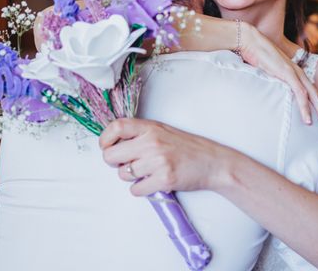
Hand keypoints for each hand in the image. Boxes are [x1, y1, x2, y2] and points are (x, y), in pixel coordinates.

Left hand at [99, 118, 232, 195]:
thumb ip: (140, 134)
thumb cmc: (187, 147)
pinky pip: (136, 190)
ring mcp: (158, 161)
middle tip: (126, 163)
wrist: (212, 162)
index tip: (107, 146)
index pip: (116, 127)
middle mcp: (152, 142)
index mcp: (151, 127)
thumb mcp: (163, 131)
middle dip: (114, 163)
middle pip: (111, 155)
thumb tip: (113, 143)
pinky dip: (141, 189)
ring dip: (130, 177)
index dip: (105, 139)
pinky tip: (153, 182)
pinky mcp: (164, 180)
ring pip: (123, 175)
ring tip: (147, 172)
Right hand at [240, 24, 317, 140]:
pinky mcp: (288, 74)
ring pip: (315, 100)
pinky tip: (308, 121)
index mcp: (299, 77)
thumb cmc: (259, 59)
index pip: (316, 99)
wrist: (252, 42)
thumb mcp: (271, 77)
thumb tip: (275, 101)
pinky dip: (305, 107)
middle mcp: (302, 76)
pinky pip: (300, 94)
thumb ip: (277, 87)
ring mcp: (296, 74)